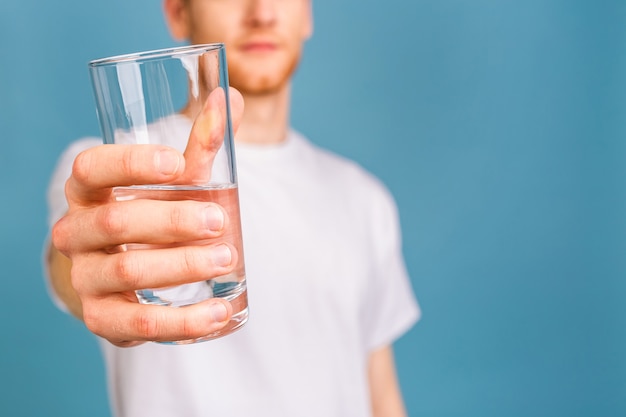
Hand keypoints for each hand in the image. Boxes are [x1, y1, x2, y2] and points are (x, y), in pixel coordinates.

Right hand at [52, 88, 243, 346]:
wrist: (125, 272)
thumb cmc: (153, 212)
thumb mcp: (175, 179)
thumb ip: (201, 142)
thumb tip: (228, 96)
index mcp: (87, 190)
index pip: (92, 169)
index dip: (130, 163)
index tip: (178, 163)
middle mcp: (75, 232)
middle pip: (114, 223)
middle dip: (171, 221)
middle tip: (219, 222)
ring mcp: (85, 278)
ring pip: (126, 272)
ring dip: (180, 267)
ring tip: (227, 260)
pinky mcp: (103, 319)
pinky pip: (137, 325)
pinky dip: (181, 321)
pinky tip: (218, 313)